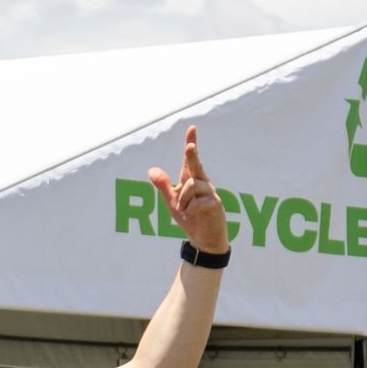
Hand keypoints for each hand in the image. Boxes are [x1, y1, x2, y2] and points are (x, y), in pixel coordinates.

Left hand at [153, 125, 226, 255]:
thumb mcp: (172, 201)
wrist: (203, 239)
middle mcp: (203, 183)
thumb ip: (163, 186)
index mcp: (192, 180)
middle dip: (192, 155)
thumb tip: (151, 170)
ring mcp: (210, 193)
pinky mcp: (215, 205)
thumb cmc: (190, 217)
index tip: (192, 128)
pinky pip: (198, 202)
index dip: (191, 143)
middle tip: (189, 145)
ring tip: (183, 210)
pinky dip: (189, 210)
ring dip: (182, 200)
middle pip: (195, 165)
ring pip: (192, 187)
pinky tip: (190, 216)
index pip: (189, 160)